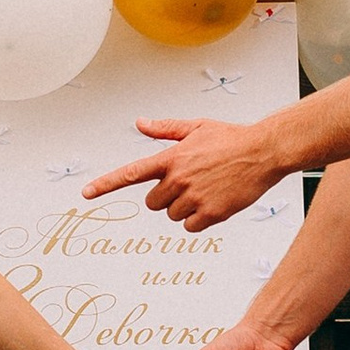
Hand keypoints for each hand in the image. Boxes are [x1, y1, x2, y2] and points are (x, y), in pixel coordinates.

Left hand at [82, 117, 281, 233]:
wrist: (264, 152)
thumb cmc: (231, 138)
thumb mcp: (196, 127)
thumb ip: (165, 129)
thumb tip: (140, 123)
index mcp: (172, 157)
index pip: (131, 173)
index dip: (106, 184)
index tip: (86, 193)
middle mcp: (179, 178)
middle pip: (153, 203)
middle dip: (166, 197)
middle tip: (189, 184)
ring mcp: (194, 197)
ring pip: (172, 215)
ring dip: (185, 208)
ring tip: (207, 189)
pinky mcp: (210, 213)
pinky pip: (190, 226)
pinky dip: (199, 220)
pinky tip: (214, 202)